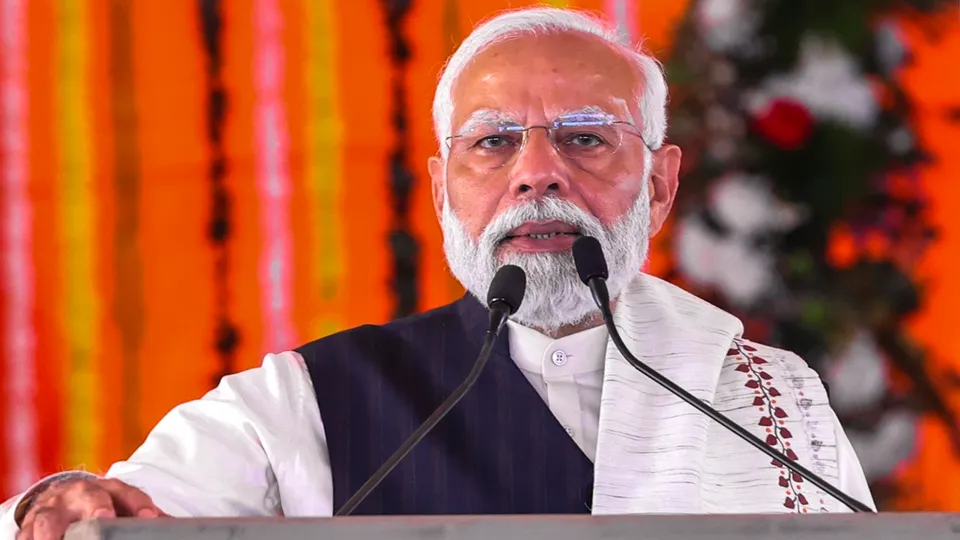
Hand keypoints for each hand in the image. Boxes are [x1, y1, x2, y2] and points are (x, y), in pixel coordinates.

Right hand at [17, 477, 166, 539]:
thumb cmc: (101, 503)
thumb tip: (173, 525)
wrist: (62, 495)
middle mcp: (80, 494)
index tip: (150, 518)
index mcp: (110, 488)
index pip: (129, 494)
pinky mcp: (30, 524)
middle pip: (90, 498)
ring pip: (49, 519)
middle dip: (97, 508)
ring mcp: (52, 508)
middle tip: (104, 519)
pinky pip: (27, 534)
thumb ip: (144, 514)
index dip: (140, 506)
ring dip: (53, 533)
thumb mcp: (123, 504)